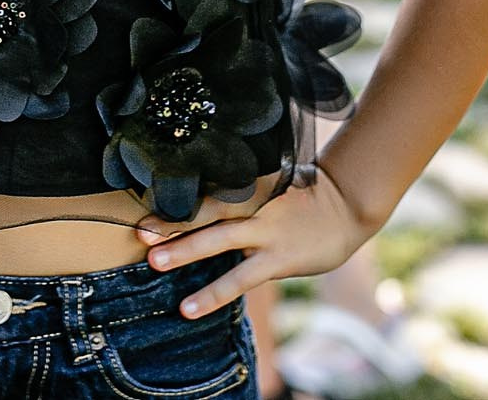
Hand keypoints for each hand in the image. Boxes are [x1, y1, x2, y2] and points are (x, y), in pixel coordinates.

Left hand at [138, 169, 374, 318]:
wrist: (347, 206)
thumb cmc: (300, 195)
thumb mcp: (268, 183)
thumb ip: (236, 191)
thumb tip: (195, 199)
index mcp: (247, 181)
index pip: (205, 185)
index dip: (174, 192)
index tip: (142, 194)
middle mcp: (253, 202)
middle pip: (205, 208)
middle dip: (171, 220)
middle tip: (139, 229)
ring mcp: (266, 230)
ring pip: (219, 239)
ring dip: (185, 250)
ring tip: (154, 263)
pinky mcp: (277, 258)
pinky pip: (240, 277)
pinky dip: (213, 292)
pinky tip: (189, 307)